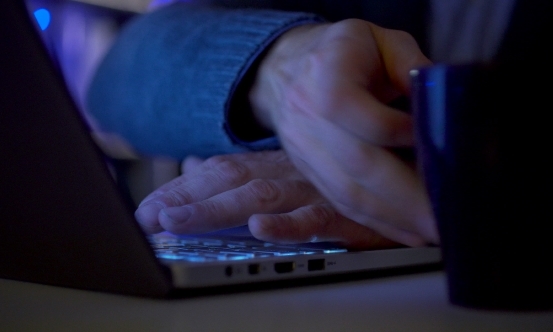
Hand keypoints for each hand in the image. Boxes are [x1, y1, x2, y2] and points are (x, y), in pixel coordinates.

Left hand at [135, 150, 399, 248]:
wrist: (404, 164)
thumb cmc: (345, 171)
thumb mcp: (291, 168)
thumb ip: (245, 170)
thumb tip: (197, 164)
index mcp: (276, 165)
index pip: (220, 172)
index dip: (182, 189)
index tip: (148, 209)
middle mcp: (291, 173)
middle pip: (231, 183)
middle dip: (187, 202)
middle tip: (150, 220)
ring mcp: (318, 190)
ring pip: (262, 199)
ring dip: (219, 211)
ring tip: (180, 223)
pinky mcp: (350, 212)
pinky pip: (319, 218)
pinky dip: (290, 225)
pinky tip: (262, 229)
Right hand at [249, 20, 438, 245]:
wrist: (284, 67)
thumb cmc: (339, 51)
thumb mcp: (379, 38)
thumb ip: (412, 64)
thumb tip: (442, 101)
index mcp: (327, 77)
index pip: (370, 120)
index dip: (407, 136)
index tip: (440, 146)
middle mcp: (308, 117)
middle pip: (359, 166)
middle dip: (406, 197)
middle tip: (444, 215)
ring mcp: (303, 148)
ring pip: (348, 191)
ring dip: (392, 217)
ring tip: (430, 231)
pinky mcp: (307, 169)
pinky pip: (339, 201)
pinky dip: (374, 220)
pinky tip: (403, 231)